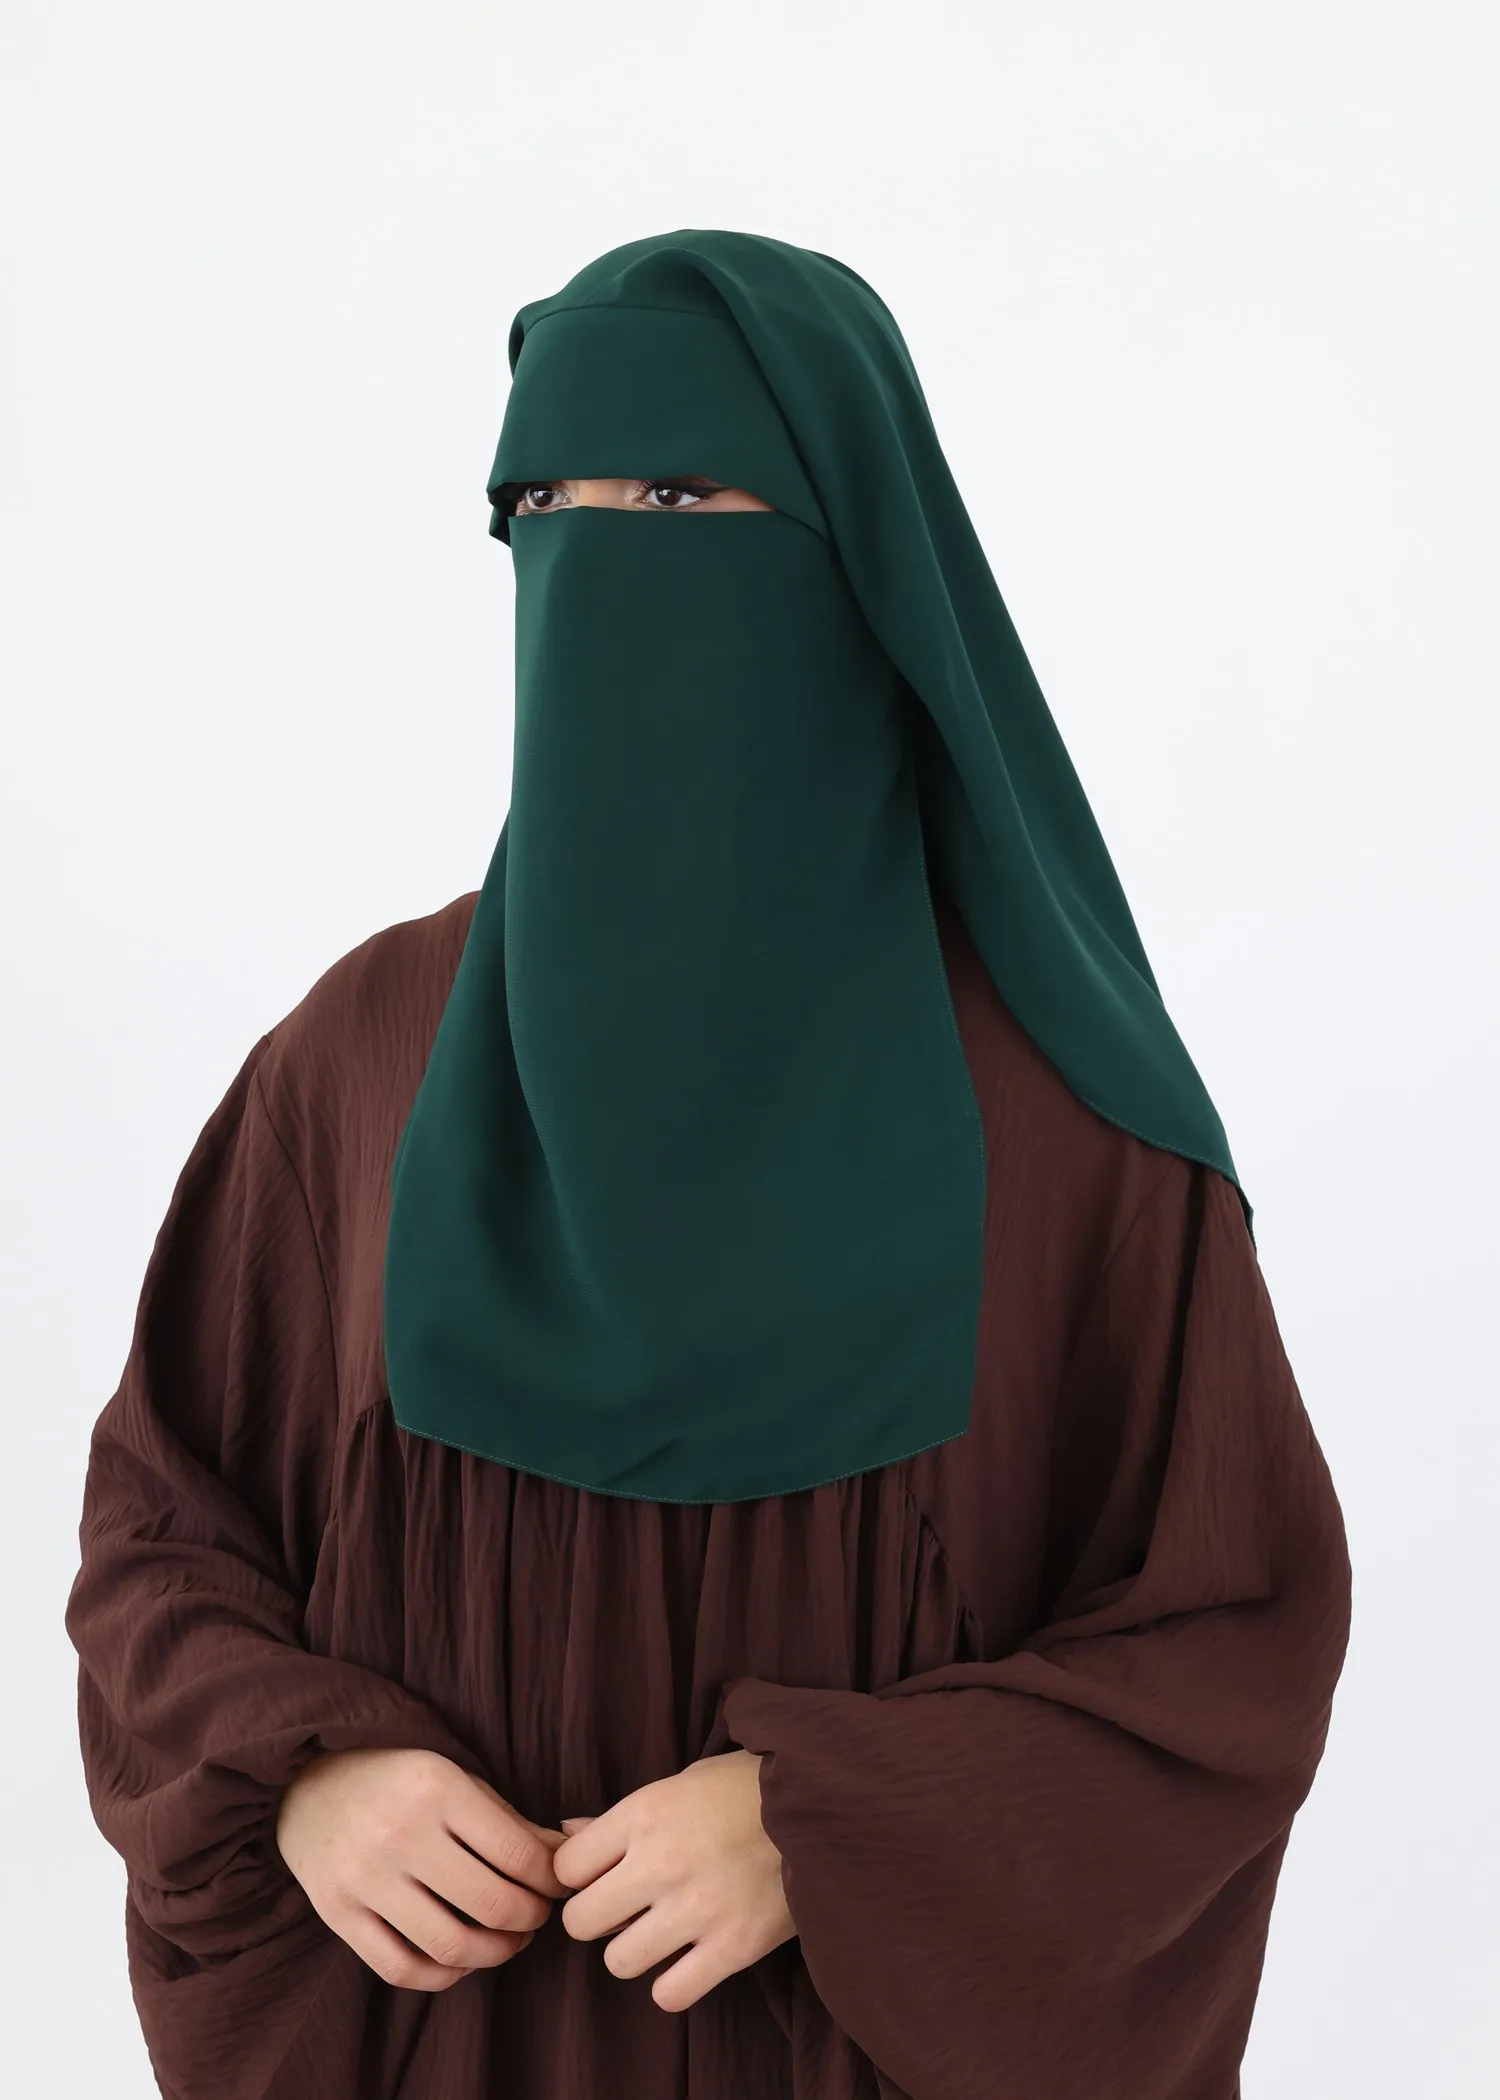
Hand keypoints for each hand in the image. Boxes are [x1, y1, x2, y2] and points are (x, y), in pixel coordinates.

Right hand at [276, 1747, 566, 1991]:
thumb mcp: (457, 1778)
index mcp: (438, 1788)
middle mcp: (400, 1833)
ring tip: (508, 1940)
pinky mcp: (337, 1913)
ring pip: (451, 1944)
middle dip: (531, 1920)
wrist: (307, 1781)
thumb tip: (568, 1857)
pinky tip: (461, 1959)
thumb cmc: (398, 1779)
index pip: (518, 1854)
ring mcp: (365, 1877)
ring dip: (495, 1954)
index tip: (557, 1885)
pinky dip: (443, 1975)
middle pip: (492, 1904)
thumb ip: (511, 1821)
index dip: (551, 1881)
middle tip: (537, 1915)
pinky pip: (400, 1968)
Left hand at [553, 1748, 795, 2011]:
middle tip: (624, 1909)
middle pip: (581, 1921)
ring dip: (634, 1951)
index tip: (601, 1874)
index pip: (566, 1867)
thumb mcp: (680, 1783)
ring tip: (660, 1932)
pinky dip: (673, 1984)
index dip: (578, 1875)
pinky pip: (670, 1994)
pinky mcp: (733, 1947)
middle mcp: (662, 1862)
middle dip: (597, 1917)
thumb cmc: (747, 1788)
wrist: (825, 1803)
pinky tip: (689, 1959)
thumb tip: (568, 1834)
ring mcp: (697, 1908)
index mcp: (644, 1813)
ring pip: (619, 1962)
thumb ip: (621, 1816)